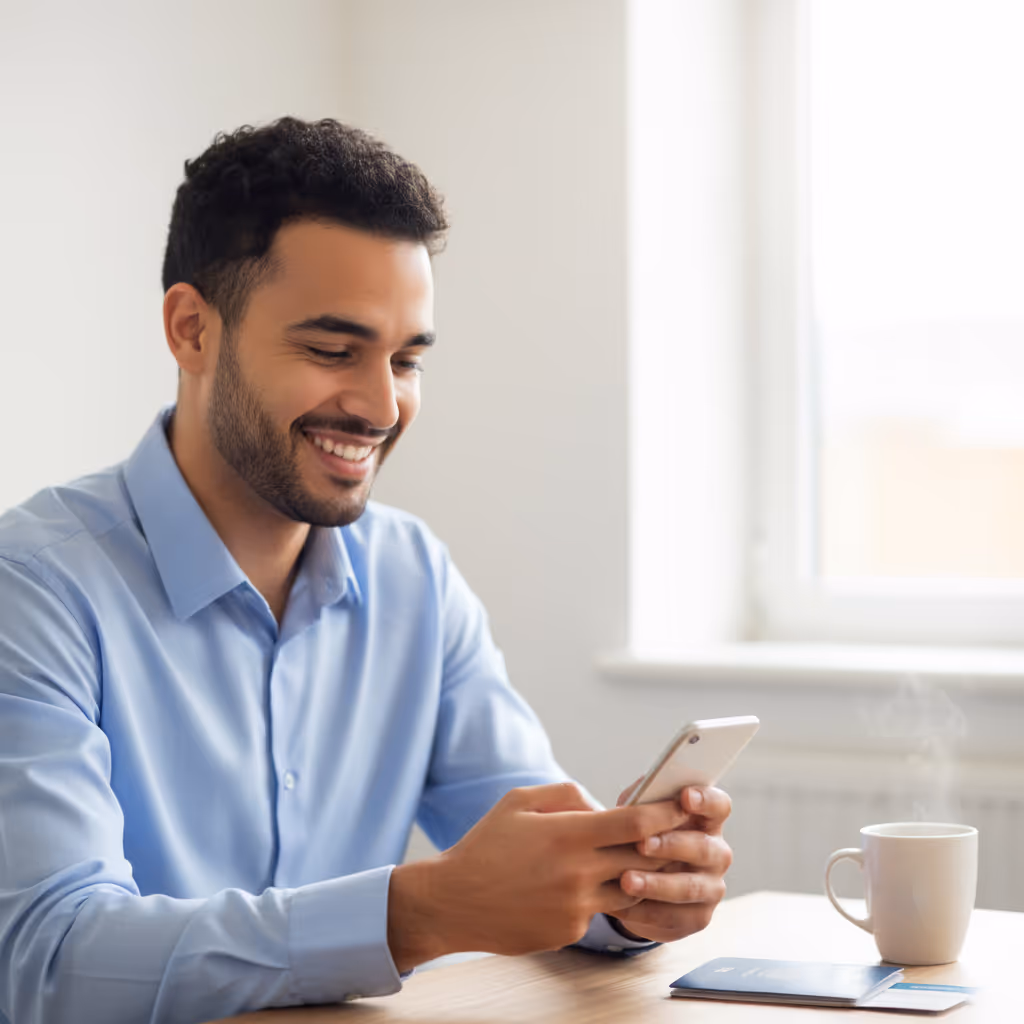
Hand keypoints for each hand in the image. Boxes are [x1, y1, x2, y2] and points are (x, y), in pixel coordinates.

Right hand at [387, 782, 684, 970]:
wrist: (452, 902)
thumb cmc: (485, 846)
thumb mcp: (519, 802)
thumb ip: (566, 794)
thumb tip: (600, 804)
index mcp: (568, 835)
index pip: (636, 824)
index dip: (666, 813)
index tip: (684, 803)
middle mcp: (578, 873)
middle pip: (643, 858)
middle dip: (665, 845)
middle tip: (679, 832)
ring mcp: (576, 907)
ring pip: (630, 889)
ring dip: (639, 874)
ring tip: (637, 859)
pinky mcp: (569, 931)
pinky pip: (599, 911)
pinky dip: (600, 897)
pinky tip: (582, 887)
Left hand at [607, 781, 732, 943]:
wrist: (640, 882)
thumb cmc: (642, 835)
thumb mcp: (640, 815)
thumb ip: (640, 803)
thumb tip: (631, 800)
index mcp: (707, 820)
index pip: (718, 806)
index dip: (706, 800)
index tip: (685, 796)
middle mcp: (716, 853)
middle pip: (704, 847)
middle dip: (672, 845)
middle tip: (642, 844)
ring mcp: (711, 888)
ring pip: (689, 887)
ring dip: (656, 884)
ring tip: (626, 880)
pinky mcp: (697, 917)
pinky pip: (673, 917)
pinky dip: (645, 911)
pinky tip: (621, 904)